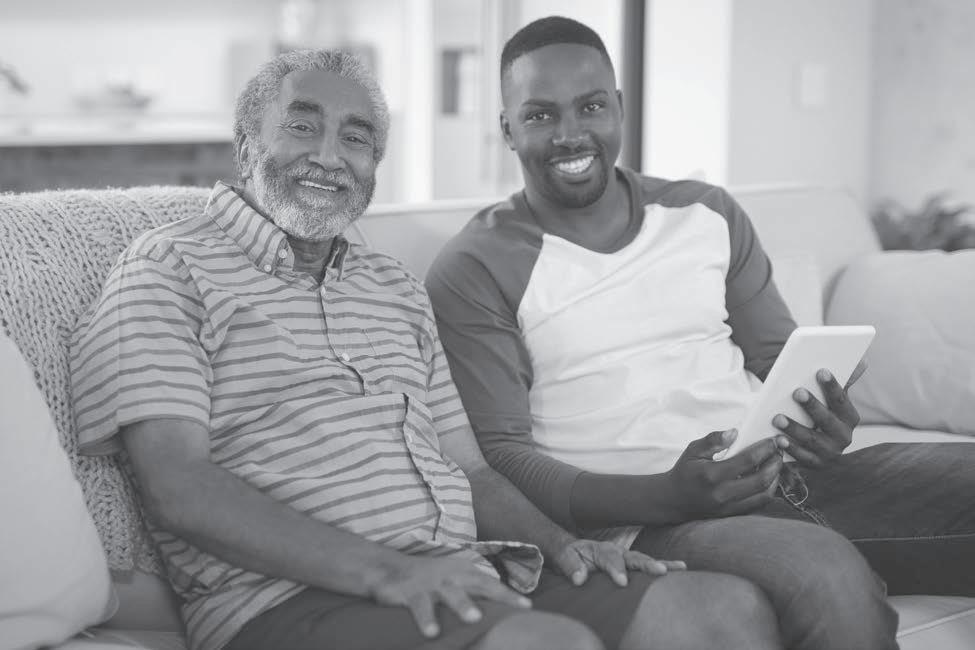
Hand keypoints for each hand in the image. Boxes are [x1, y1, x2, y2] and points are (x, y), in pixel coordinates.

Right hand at [370, 554, 530, 637]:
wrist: (387, 569)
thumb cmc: (428, 581)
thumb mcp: (451, 584)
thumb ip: (471, 595)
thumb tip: (497, 615)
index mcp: (463, 572)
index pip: (490, 583)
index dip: (508, 595)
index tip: (527, 607)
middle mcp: (450, 576)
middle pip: (479, 583)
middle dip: (498, 595)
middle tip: (516, 607)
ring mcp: (431, 583)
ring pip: (450, 594)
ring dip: (462, 604)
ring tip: (474, 619)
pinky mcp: (410, 592)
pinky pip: (420, 607)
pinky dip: (426, 619)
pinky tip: (432, 633)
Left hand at [552, 538, 685, 586]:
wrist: (574, 552)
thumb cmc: (571, 556)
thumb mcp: (565, 558)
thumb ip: (571, 566)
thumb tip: (579, 579)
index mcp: (601, 550)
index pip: (610, 559)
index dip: (616, 570)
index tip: (622, 582)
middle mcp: (618, 552)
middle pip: (634, 557)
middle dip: (647, 564)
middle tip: (660, 571)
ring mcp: (627, 558)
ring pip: (645, 560)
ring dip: (662, 564)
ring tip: (680, 568)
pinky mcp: (632, 566)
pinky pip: (648, 567)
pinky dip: (664, 566)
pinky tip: (681, 569)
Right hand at [666, 429, 786, 518]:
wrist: (673, 500)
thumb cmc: (684, 471)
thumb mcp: (693, 450)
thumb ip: (713, 440)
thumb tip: (735, 432)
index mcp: (712, 474)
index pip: (748, 460)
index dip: (765, 449)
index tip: (774, 441)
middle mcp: (722, 493)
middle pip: (761, 479)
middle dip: (775, 464)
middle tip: (780, 452)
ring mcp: (729, 507)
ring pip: (764, 494)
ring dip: (775, 478)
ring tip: (776, 465)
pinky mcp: (732, 514)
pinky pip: (758, 504)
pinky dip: (768, 491)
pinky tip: (769, 479)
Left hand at [773, 361, 864, 467]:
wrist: (824, 452)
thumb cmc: (824, 416)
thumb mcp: (834, 402)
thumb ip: (843, 383)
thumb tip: (862, 361)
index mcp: (850, 417)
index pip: (841, 400)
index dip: (832, 386)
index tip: (821, 371)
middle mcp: (843, 436)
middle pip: (826, 419)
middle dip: (812, 406)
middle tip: (797, 392)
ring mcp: (830, 452)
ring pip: (811, 439)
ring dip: (794, 428)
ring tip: (777, 418)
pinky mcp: (815, 464)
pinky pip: (801, 457)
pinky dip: (790, 448)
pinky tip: (778, 440)